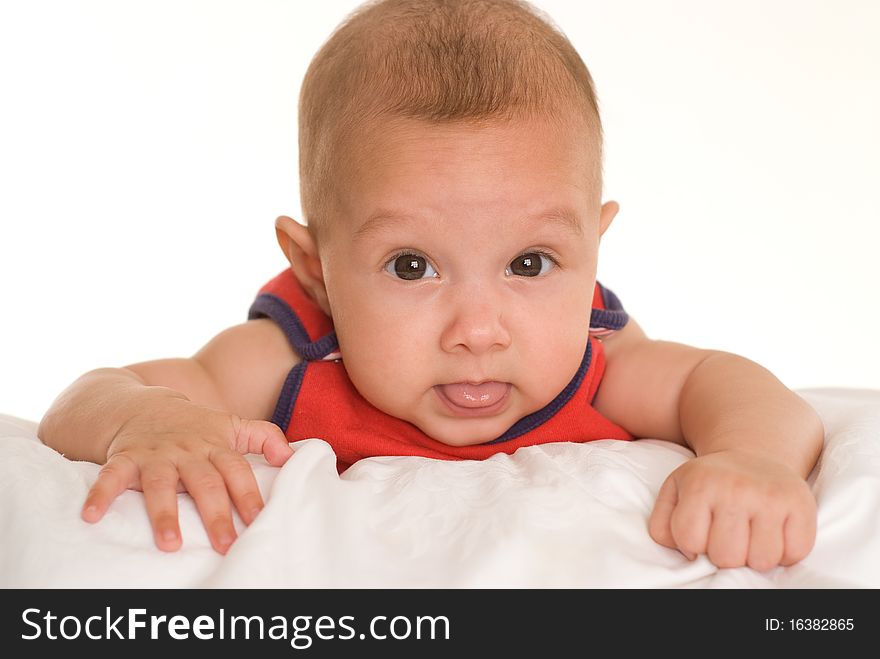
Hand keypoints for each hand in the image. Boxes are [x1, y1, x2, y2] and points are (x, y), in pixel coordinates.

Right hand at [81, 396, 292, 553]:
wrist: (144, 404)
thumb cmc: (195, 426)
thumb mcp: (231, 425)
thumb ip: (264, 437)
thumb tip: (292, 456)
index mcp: (215, 446)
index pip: (237, 471)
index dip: (249, 494)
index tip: (260, 520)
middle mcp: (187, 451)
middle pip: (204, 483)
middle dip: (216, 513)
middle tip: (226, 544)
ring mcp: (155, 455)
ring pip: (160, 484)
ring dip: (164, 513)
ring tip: (170, 544)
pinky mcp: (124, 457)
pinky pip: (110, 476)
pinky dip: (100, 494)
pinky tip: (92, 517)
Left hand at [648, 449, 816, 569]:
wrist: (752, 454)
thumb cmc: (710, 483)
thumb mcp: (675, 492)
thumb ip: (664, 525)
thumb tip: (689, 554)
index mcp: (699, 484)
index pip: (690, 541)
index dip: (694, 545)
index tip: (702, 530)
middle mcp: (735, 487)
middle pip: (726, 557)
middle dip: (725, 553)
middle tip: (729, 533)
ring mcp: (770, 496)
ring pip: (762, 561)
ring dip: (755, 556)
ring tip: (751, 534)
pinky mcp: (801, 504)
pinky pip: (795, 553)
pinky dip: (786, 553)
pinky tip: (774, 533)